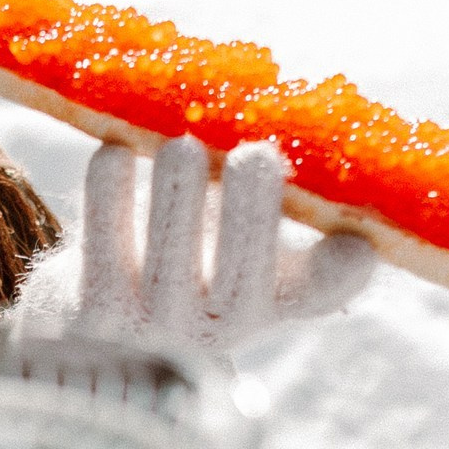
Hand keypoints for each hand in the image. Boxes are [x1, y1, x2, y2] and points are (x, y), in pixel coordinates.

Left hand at [19, 135, 374, 352]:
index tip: (360, 241)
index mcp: (265, 299)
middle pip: (243, 277)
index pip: (318, 292)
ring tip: (181, 148)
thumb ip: (261, 197)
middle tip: (256, 156)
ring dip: (178, 197)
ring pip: (171, 260)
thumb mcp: (235, 246)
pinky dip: (110, 193)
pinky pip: (104, 246)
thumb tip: (282, 118)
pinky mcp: (92, 307)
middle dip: (251, 213)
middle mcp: (214, 323)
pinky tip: (115, 152)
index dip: (343, 271)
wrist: (88, 330)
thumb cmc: (180, 264)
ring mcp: (151, 322)